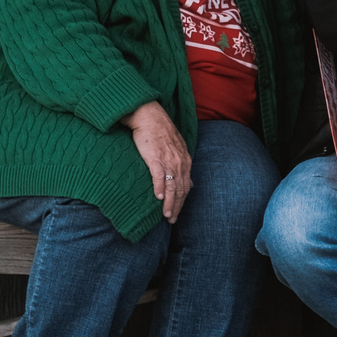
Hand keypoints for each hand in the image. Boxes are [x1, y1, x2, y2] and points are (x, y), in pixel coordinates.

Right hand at [122, 100, 192, 220]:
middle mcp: (180, 162)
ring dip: (170, 203)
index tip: (177, 212)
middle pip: (181, 190)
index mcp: (185, 161)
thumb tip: (186, 181)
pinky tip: (158, 198)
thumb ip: (180, 164)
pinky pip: (159, 177)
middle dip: (177, 207)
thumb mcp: (175, 148)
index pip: (186, 186)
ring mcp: (169, 161)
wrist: (149, 116)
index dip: (182, 201)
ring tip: (166, 215)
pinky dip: (159, 189)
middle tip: (172, 220)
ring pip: (172, 187)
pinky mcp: (156, 158)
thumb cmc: (159, 132)